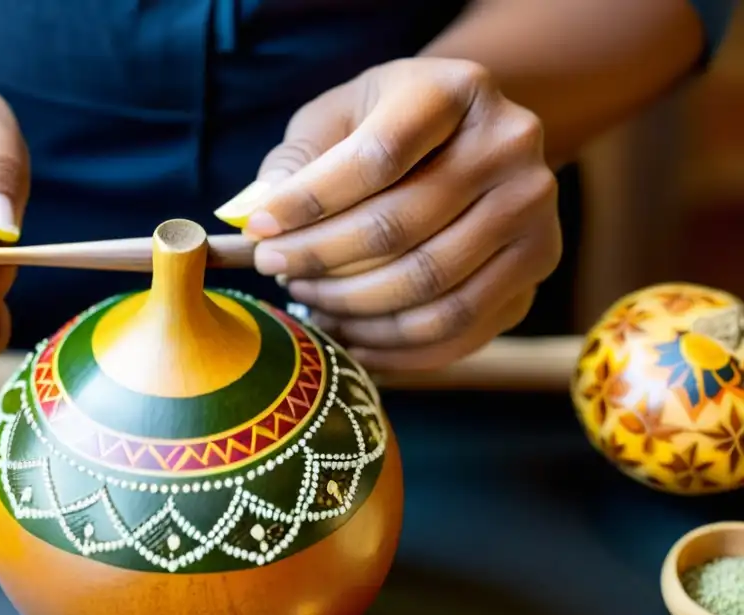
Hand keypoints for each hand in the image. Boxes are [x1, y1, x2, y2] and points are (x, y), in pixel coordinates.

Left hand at [222, 57, 561, 370]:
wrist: (467, 142)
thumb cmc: (389, 129)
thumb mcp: (339, 120)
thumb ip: (296, 163)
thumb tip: (253, 220)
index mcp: (457, 92)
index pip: (377, 158)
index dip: (310, 203)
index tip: (260, 232)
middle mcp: (510, 147)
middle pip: (400, 229)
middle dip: (321, 260)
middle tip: (277, 271)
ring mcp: (534, 212)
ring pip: (428, 289)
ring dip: (352, 308)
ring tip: (308, 300)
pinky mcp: (537, 267)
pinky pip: (458, 331)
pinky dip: (393, 347)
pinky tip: (349, 338)